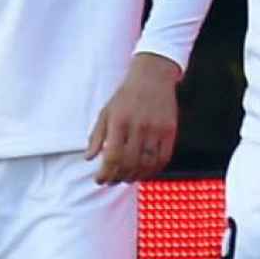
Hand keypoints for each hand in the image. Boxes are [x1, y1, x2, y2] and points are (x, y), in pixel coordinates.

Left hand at [86, 53, 180, 183]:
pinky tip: (144, 173)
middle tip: (112, 181)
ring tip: (126, 179)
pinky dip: (153, 171)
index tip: (100, 180)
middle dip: (118, 177)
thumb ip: (96, 135)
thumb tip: (89, 158)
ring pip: (146, 164)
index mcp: (119, 121)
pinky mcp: (170, 131)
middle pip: (129, 163)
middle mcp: (138, 126)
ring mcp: (156, 129)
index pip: (112, 156)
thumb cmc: (126, 95)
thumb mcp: (106, 111)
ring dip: (135, 176)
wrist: (153, 77)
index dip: (105, 173)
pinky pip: (163, 158)